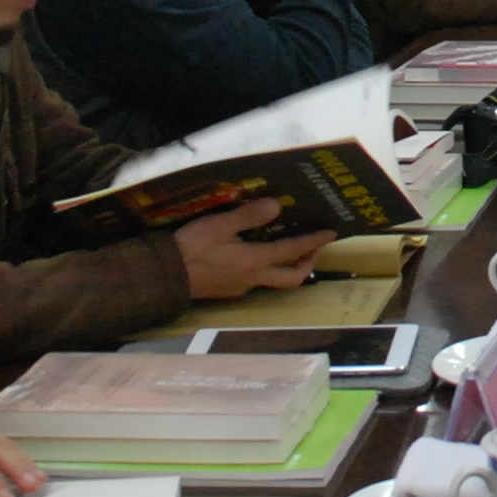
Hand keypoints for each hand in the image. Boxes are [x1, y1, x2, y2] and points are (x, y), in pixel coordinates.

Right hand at [172, 196, 336, 298]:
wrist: (165, 277)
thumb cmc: (191, 248)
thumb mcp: (219, 225)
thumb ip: (249, 216)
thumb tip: (277, 206)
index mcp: (255, 261)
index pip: (293, 251)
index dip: (314, 241)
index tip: (331, 233)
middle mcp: (253, 278)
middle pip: (292, 278)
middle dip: (307, 263)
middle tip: (314, 247)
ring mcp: (241, 287)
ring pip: (275, 281)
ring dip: (288, 267)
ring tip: (289, 248)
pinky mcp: (229, 290)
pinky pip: (257, 280)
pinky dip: (267, 268)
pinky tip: (256, 254)